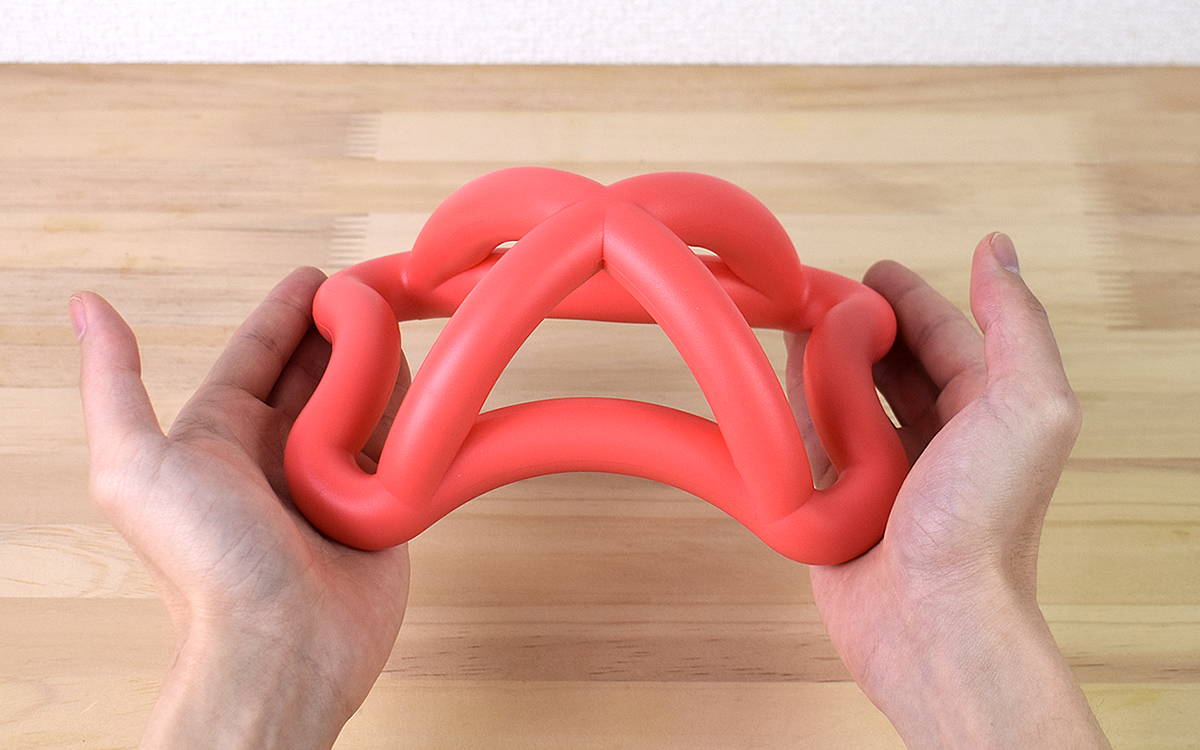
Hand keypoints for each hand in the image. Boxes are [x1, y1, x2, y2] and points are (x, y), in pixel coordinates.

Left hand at [73, 268, 410, 749]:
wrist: (282, 645)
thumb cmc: (206, 564)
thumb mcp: (136, 465)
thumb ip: (113, 385)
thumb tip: (88, 308)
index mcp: (221, 437)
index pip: (258, 355)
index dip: (286, 312)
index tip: (320, 277)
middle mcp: (276, 454)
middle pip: (317, 372)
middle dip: (342, 329)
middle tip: (375, 292)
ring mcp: (331, 481)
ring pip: (363, 403)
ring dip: (380, 364)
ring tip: (404, 327)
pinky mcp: (378, 506)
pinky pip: (401, 446)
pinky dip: (414, 413)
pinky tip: (428, 384)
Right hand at [788, 234, 1109, 746]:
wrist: (931, 622)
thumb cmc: (984, 524)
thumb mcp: (1027, 407)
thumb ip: (1015, 325)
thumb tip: (997, 249)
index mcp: (986, 413)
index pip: (943, 334)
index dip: (907, 297)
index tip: (868, 271)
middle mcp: (937, 440)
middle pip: (889, 363)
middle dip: (856, 324)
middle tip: (814, 294)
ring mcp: (884, 472)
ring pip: (844, 398)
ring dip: (819, 360)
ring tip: (787, 326)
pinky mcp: (837, 502)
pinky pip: (809, 443)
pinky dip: (792, 410)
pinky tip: (773, 384)